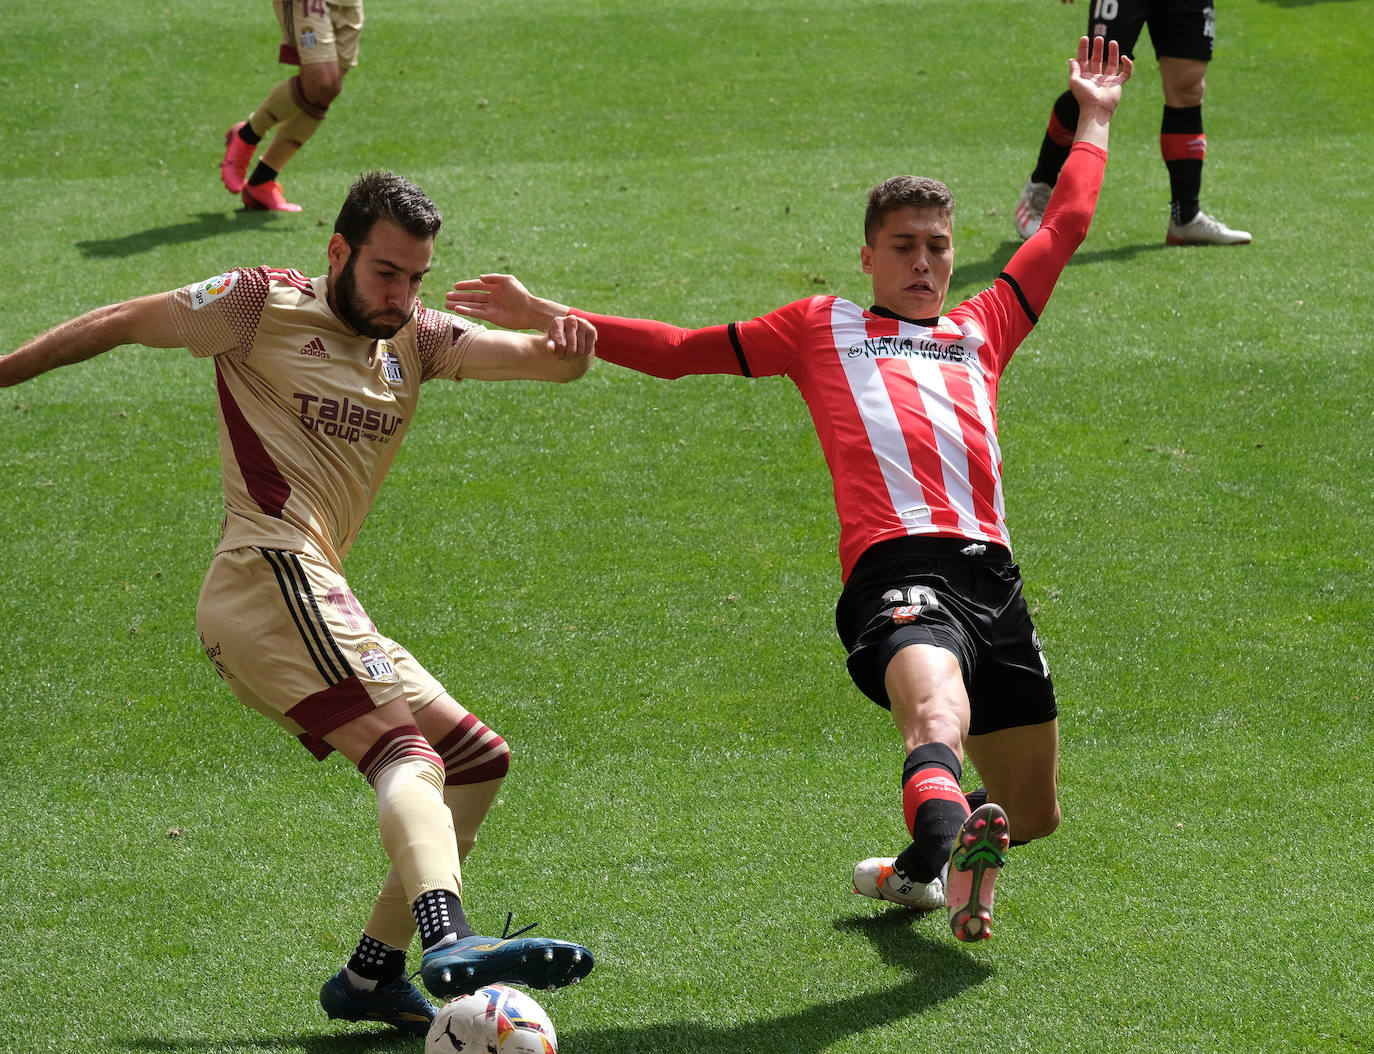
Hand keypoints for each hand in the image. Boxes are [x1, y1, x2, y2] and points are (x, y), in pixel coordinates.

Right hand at [447, 273, 563, 331]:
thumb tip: (480, 278)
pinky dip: (467, 311)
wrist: (530, 311)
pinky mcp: (492, 317)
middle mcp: (492, 297)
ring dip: (460, 305)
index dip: (466, 286)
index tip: (455, 286)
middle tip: (446, 297)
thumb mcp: (508, 281)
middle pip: (472, 296)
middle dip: (459, 297)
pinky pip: (477, 313)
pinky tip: (458, 310)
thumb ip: (494, 278)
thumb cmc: (521, 294)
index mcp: (495, 287)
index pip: (477, 285)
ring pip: (472, 305)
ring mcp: (491, 307)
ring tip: (447, 305)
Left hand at [544, 313, 595, 360]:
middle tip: (564, 358)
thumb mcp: (551, 342)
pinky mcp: (591, 329)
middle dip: (567, 356)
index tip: (557, 356)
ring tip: (571, 354)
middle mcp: (570, 319)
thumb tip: (550, 348)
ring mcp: (582, 323)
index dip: (558, 354)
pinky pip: (588, 348)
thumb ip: (549, 345)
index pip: (560, 344)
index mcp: (557, 321)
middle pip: (570, 348)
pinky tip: (579, 350)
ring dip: (575, 356)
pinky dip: (584, 353)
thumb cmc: (557, 339)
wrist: (568, 334)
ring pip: (580, 350)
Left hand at [1068, 35, 1131, 117]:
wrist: (1096, 109)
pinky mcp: (1117, 84)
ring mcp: (1107, 80)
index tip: (1084, 38)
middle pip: (1097, 60)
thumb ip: (1074, 70)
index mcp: (1085, 77)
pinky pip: (1125, 73)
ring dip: (1112, 52)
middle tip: (1099, 38)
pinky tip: (1124, 58)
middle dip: (1097, 48)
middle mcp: (1096, 78)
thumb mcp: (1074, 81)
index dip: (1083, 49)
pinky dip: (1127, 65)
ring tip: (1112, 42)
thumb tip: (1071, 59)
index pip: (1083, 60)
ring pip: (1111, 63)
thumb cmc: (1084, 96)